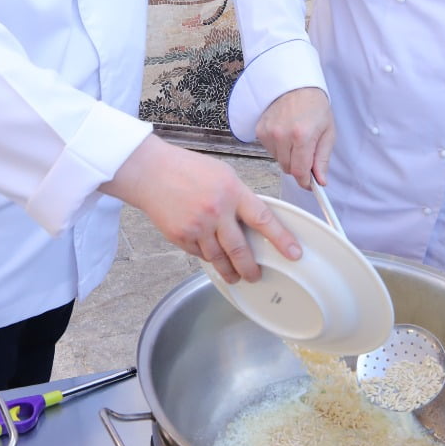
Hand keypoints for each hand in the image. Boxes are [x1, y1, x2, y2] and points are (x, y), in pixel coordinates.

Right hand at [102, 135, 300, 284]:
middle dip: (250, 268)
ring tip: (234, 276)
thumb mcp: (222, 175)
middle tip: (256, 275)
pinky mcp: (181, 236)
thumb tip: (252, 218)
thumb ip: (238, 197)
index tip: (294, 253)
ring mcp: (198, 226)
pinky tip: (208, 254)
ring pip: (219, 258)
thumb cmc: (186, 169)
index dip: (281, 239)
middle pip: (240, 249)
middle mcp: (217, 211)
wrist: (150, 172)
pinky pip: (199, 254)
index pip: (263, 219)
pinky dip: (205, 256)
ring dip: (228, 271)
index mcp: (232, 192)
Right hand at [254, 87, 333, 188]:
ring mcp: (269, 132)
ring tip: (296, 140)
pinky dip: (279, 148)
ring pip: (278, 161)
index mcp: (302, 135)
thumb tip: (320, 181)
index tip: (310, 184)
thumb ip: (322, 159)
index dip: (305, 182)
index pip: (299, 171)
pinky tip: (286, 135)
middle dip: (299, 166)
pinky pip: (270, 151)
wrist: (296, 86)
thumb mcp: (328, 132)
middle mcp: (282, 135)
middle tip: (307, 153)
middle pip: (288, 169)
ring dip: (288, 157)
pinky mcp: (260, 130)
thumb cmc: (314, 107)